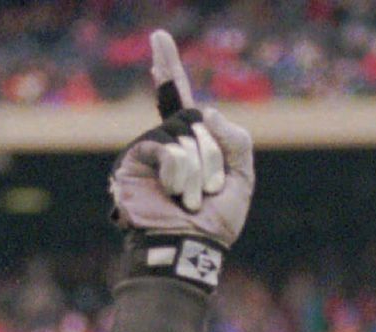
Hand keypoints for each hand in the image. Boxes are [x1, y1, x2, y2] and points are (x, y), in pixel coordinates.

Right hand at [110, 29, 253, 250]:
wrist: (190, 249)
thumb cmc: (215, 223)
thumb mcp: (242, 179)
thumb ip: (237, 140)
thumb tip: (207, 111)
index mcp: (191, 143)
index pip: (180, 98)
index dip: (170, 70)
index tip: (159, 39)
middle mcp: (167, 141)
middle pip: (198, 121)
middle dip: (213, 158)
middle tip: (209, 191)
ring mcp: (149, 150)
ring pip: (185, 136)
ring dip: (199, 172)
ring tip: (191, 199)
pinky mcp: (133, 161)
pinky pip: (166, 148)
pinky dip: (178, 172)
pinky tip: (173, 192)